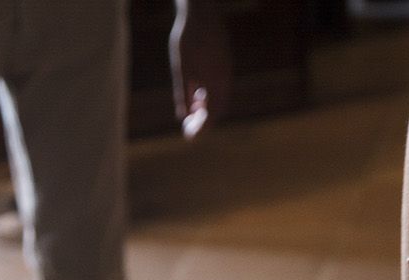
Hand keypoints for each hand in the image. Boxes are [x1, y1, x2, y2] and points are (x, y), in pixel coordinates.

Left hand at [170, 0, 231, 137]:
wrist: (199, 12)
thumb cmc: (187, 40)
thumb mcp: (181, 69)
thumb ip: (182, 94)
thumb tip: (183, 116)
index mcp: (216, 83)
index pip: (211, 114)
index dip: (201, 128)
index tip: (190, 137)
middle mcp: (225, 78)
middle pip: (218, 108)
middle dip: (205, 121)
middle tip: (191, 129)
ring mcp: (226, 69)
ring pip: (219, 96)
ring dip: (207, 107)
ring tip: (192, 111)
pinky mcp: (224, 61)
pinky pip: (220, 85)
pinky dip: (209, 94)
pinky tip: (197, 92)